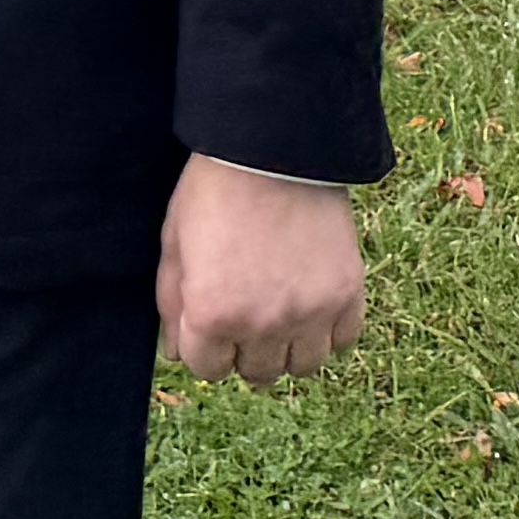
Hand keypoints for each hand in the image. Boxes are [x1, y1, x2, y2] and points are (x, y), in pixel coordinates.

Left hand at [157, 154, 364, 381]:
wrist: (274, 145)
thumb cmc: (216, 189)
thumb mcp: (175, 241)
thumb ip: (171, 304)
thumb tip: (175, 352)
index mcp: (213, 314)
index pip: (207, 369)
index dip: (205, 342)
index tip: (212, 313)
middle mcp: (262, 325)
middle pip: (255, 373)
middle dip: (245, 347)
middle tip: (247, 304)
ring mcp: (310, 313)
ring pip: (301, 367)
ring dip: (288, 346)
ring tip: (281, 307)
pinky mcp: (347, 295)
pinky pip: (342, 342)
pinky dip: (328, 329)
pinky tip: (312, 298)